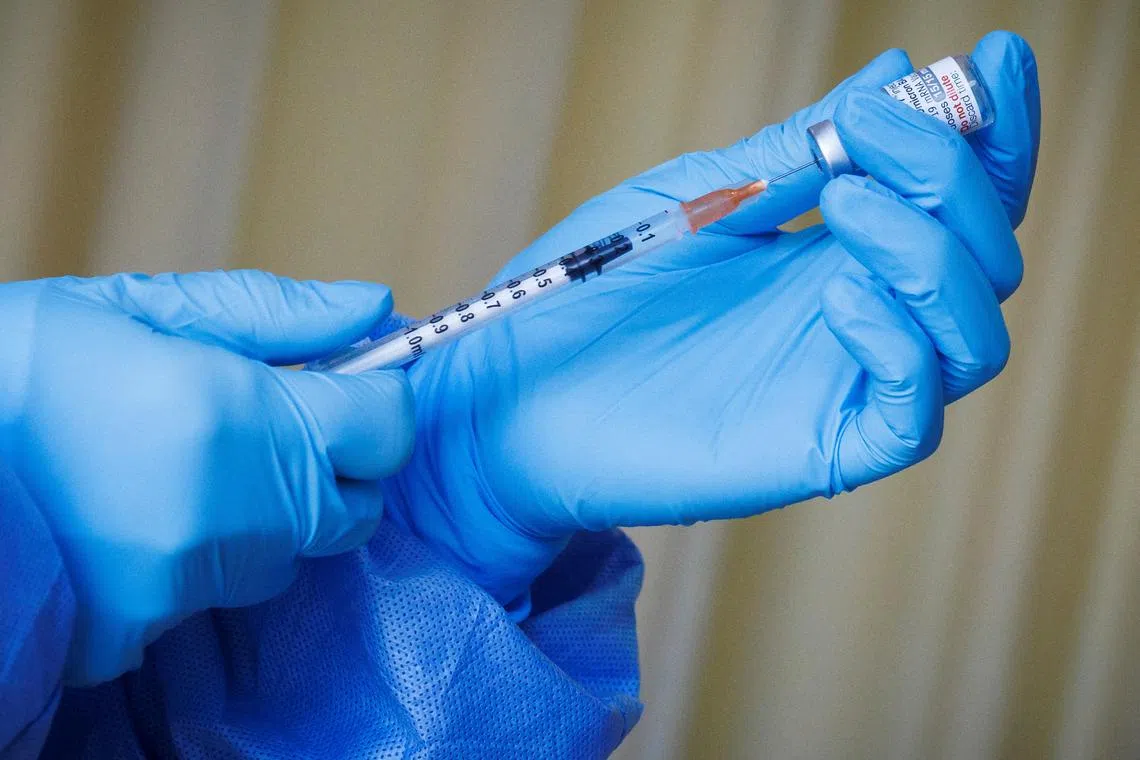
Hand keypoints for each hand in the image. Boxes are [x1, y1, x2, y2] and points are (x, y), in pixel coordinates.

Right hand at [0, 271, 413, 684]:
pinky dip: (207, 554)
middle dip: (330, 461)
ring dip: (268, 509)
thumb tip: (372, 307)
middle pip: (356, 503)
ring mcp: (199, 576)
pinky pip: (224, 589)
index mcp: (244, 417)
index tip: (344, 380)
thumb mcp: (138, 308)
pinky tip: (145, 513)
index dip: (376, 397)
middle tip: (260, 421)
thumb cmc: (21, 370)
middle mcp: (241, 511)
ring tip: (183, 465)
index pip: (389, 426)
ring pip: (294, 550)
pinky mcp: (151, 624)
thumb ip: (274, 313)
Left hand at [384, 31, 1039, 608]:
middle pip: (982, 251)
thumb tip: (895, 73)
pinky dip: (900, 342)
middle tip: (869, 127)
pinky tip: (838, 290)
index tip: (999, 56)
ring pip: (972, 331)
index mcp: (835, 246)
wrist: (514, 391)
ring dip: (932, 249)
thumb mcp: (698, 196)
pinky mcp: (821, 448)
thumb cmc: (594, 291)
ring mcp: (844, 381)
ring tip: (845, 199)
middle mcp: (859, 311)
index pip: (954, 191)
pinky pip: (912, 413)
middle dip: (950, 173)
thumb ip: (797, 149)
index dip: (991, 128)